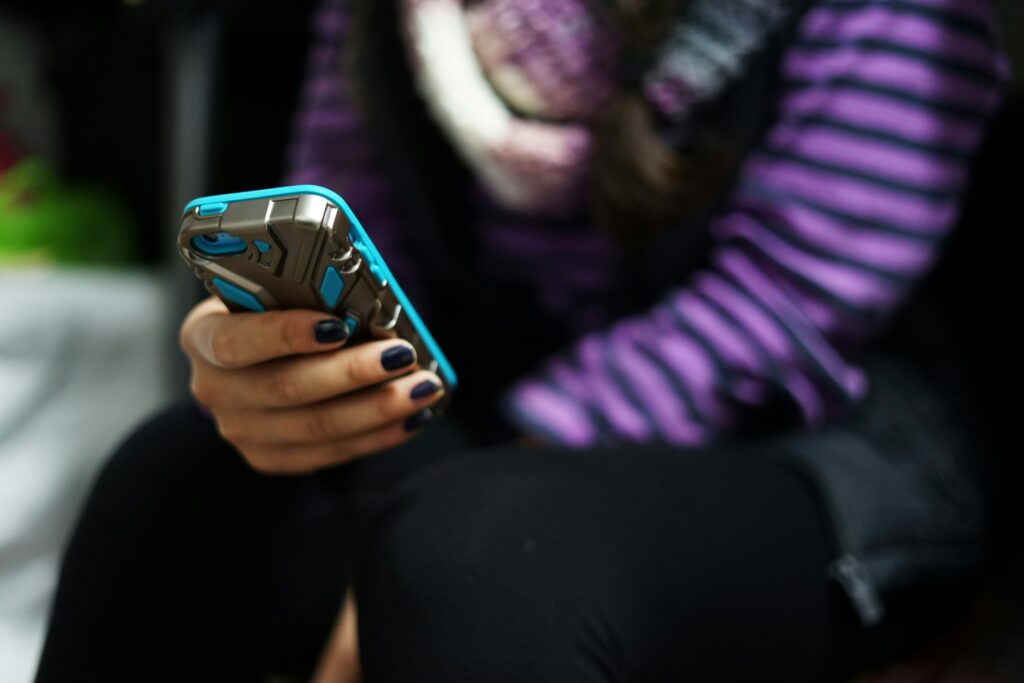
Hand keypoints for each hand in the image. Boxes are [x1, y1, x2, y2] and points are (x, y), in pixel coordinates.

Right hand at [179, 297, 444, 473]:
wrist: (251, 357)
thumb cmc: (273, 308)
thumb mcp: (273, 289)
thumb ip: (305, 292)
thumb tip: (371, 301)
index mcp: (202, 336)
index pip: (236, 341)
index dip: (286, 335)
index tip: (337, 326)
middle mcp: (213, 389)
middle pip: (287, 389)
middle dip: (354, 373)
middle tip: (403, 356)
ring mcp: (240, 431)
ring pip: (316, 427)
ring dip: (378, 408)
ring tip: (424, 387)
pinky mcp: (269, 458)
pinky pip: (329, 453)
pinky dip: (378, 435)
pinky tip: (415, 417)